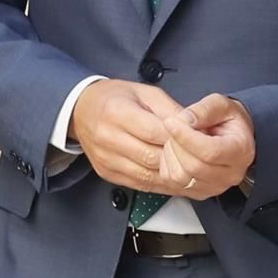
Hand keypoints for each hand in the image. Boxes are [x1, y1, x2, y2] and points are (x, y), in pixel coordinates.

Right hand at [71, 79, 185, 191]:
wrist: (81, 110)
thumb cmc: (114, 98)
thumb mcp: (145, 92)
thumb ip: (170, 109)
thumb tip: (195, 126)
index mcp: (117, 112)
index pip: (155, 132)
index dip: (179, 138)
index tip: (196, 139)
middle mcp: (108, 138)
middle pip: (152, 157)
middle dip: (178, 158)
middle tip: (197, 156)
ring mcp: (106, 159)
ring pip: (148, 176)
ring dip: (171, 175)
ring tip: (189, 169)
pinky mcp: (108, 174)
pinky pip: (140, 185)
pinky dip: (160, 184)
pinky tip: (173, 177)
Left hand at [159, 94, 254, 200]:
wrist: (234, 138)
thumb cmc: (229, 121)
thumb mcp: (221, 105)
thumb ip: (204, 110)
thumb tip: (185, 120)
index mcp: (240, 151)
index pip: (210, 151)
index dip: (185, 136)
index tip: (170, 121)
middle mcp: (230, 174)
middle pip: (193, 166)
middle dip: (176, 143)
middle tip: (175, 126)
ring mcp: (214, 187)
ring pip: (180, 177)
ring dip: (170, 154)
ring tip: (177, 139)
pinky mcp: (199, 193)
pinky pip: (172, 183)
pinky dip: (167, 165)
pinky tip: (175, 151)